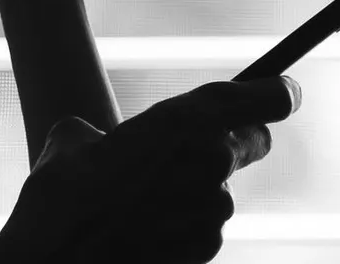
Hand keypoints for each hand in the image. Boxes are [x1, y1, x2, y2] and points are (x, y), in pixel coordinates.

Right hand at [0, 77, 300, 263]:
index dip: (277, 93)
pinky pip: (205, 225)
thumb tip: (97, 138)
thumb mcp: (71, 141)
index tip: (280, 93)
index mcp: (186, 119)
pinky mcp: (210, 247)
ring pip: (222, 187)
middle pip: (255, 140)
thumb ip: (106, 131)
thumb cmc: (59, 198)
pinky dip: (183, 224)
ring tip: (140, 200)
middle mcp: (213, 159)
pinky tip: (143, 229)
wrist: (59, 262)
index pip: (270, 98)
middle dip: (232, 140)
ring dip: (194, 189)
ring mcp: (216, 209)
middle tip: (193, 148)